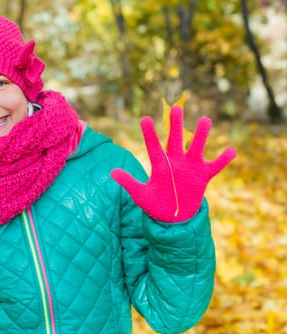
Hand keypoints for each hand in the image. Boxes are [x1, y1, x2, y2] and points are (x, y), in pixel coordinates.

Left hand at [111, 106, 235, 221]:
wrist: (173, 216)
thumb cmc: (154, 203)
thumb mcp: (140, 194)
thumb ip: (128, 182)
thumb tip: (112, 172)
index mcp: (160, 165)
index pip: (153, 147)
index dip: (149, 134)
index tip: (144, 118)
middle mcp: (176, 161)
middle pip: (176, 140)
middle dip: (176, 125)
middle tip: (177, 108)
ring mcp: (191, 167)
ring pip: (197, 147)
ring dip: (201, 135)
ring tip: (205, 120)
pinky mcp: (203, 176)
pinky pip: (215, 166)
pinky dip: (223, 159)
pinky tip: (231, 150)